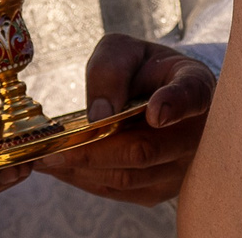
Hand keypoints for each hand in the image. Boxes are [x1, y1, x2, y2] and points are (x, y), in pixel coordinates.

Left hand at [33, 34, 214, 205]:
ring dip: (84, 169)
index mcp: (195, 86)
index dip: (175, 104)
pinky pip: (121, 190)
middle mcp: (196, 132)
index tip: (156, 113)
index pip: (191, 95)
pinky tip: (60, 168)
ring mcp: (181, 167)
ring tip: (44, 160)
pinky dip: (86, 180)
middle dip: (94, 151)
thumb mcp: (125, 51)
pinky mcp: (161, 189)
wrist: (160, 94)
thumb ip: (111, 69)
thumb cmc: (143, 69)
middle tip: (53, 150)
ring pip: (129, 176)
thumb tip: (99, 115)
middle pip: (145, 149)